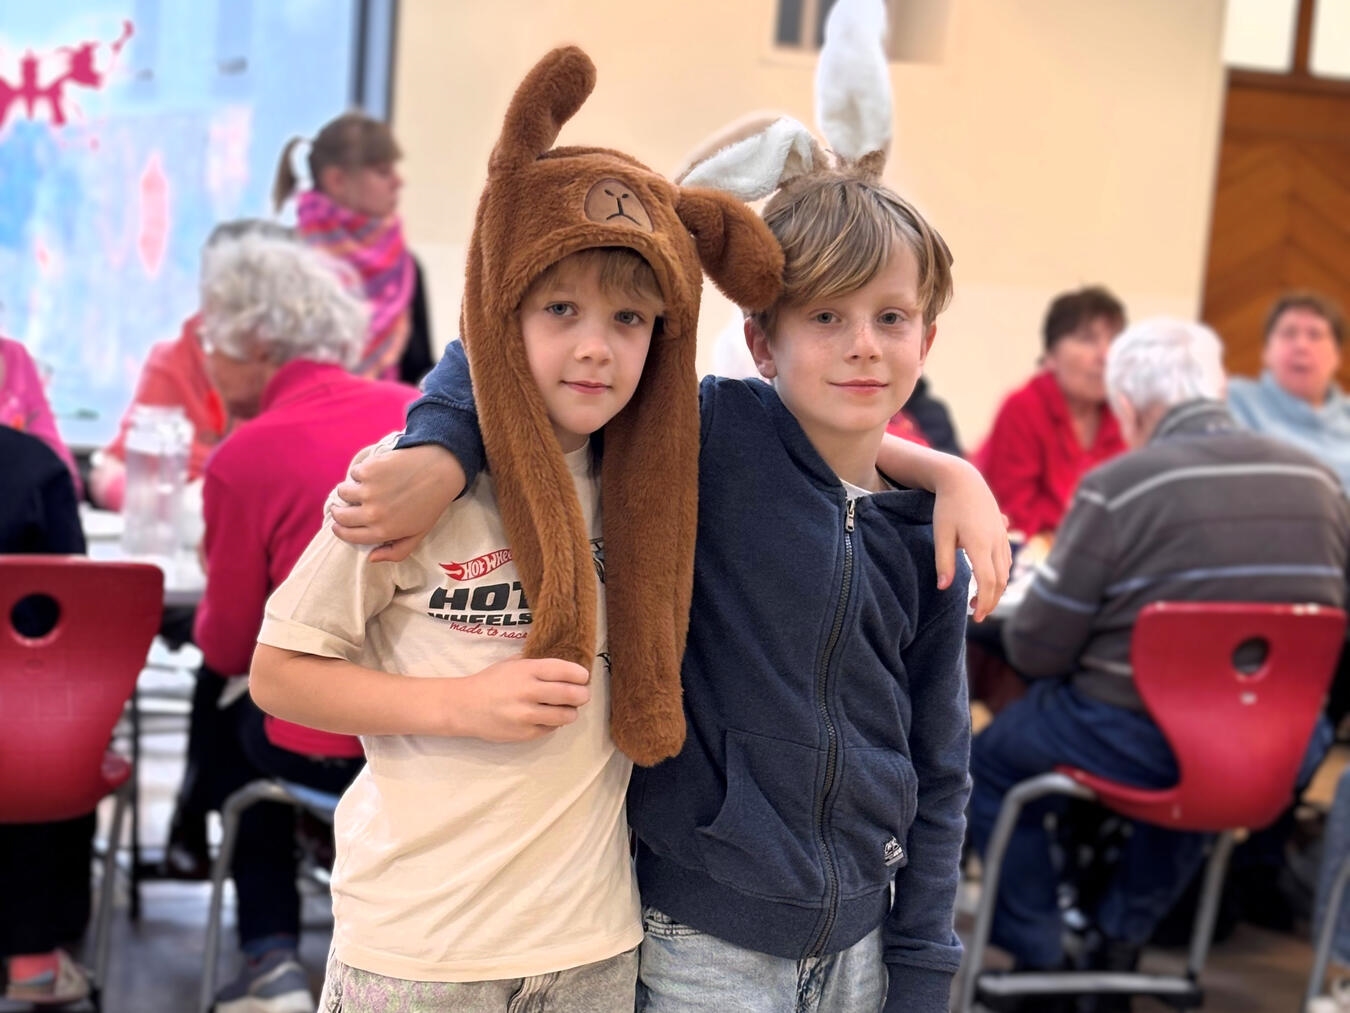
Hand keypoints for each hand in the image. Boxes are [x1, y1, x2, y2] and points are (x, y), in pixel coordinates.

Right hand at [329, 443, 465, 561]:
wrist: (440, 471)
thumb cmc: (430, 504)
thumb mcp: (417, 535)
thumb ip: (395, 552)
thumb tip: (370, 558)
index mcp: (383, 531)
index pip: (348, 535)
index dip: (339, 529)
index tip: (338, 524)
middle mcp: (373, 513)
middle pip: (339, 515)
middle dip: (338, 512)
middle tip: (343, 506)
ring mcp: (369, 491)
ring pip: (342, 492)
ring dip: (349, 491)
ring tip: (361, 488)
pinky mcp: (369, 470)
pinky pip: (353, 473)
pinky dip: (360, 473)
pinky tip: (375, 473)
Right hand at [447, 656, 591, 741]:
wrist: (464, 707)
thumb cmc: (490, 682)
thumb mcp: (512, 663)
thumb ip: (537, 664)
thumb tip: (566, 668)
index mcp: (527, 670)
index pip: (565, 670)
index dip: (580, 675)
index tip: (583, 677)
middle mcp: (528, 692)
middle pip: (571, 694)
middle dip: (582, 694)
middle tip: (582, 694)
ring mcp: (527, 715)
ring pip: (566, 715)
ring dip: (571, 711)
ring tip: (567, 708)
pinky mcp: (524, 734)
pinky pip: (551, 729)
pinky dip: (553, 723)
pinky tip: (546, 717)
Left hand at [931, 459, 1010, 621]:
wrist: (963, 480)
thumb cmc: (948, 507)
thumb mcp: (941, 534)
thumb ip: (943, 562)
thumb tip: (944, 588)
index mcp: (980, 544)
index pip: (988, 581)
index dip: (983, 602)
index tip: (974, 617)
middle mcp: (996, 542)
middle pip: (1000, 581)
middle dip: (990, 601)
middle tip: (976, 615)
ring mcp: (1002, 537)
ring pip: (1005, 572)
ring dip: (996, 590)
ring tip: (979, 601)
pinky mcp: (1002, 534)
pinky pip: (1006, 561)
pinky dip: (1000, 577)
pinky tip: (989, 583)